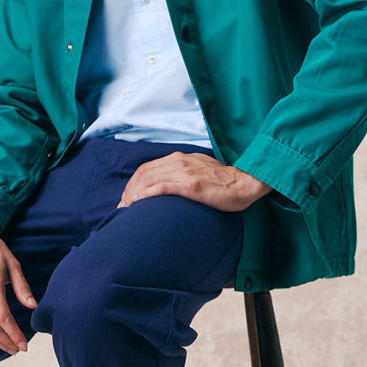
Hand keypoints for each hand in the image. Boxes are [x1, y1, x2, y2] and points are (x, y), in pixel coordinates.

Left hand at [117, 152, 270, 211]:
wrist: (245, 182)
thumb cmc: (225, 181)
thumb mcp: (201, 169)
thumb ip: (185, 173)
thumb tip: (171, 184)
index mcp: (180, 158)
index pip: (148, 167)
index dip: (134, 182)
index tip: (128, 196)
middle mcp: (179, 162)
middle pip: (144, 173)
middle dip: (129, 189)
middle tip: (122, 206)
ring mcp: (184, 173)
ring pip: (148, 180)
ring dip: (133, 194)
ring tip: (125, 208)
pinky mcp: (190, 186)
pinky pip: (161, 188)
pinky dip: (145, 195)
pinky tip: (137, 204)